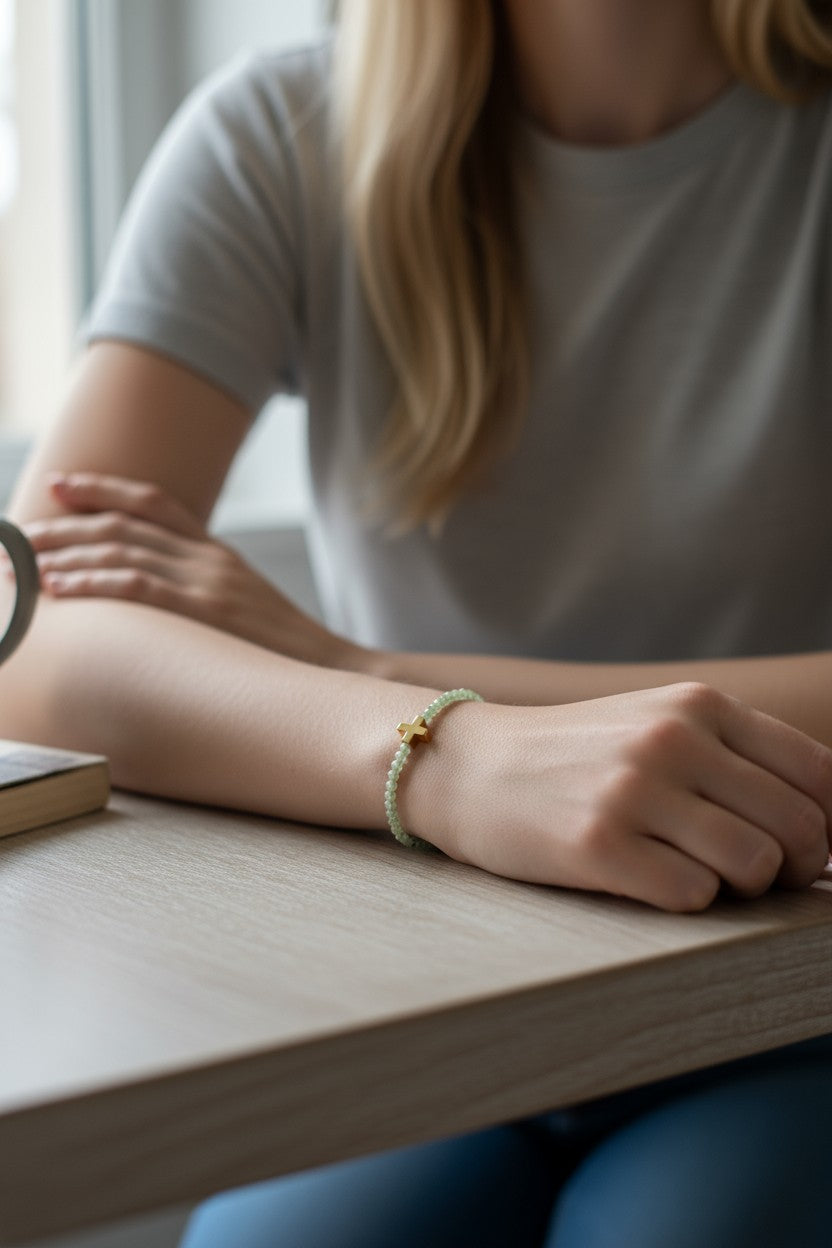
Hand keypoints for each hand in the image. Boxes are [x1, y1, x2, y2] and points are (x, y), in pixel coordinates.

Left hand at [19, 471, 369, 669]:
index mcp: (217, 552)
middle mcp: (209, 557)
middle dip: (63, 526)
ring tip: (21, 562)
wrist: (336, 671)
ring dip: (63, 555)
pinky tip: (58, 588)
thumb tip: (157, 599)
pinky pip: (138, 586)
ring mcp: (209, 581)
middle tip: (15, 535)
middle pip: (123, 524)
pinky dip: (93, 582)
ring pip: (121, 551)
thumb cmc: (285, 653)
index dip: (102, 489)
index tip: (59, 485)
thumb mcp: (246, 607)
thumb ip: (205, 592)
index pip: (153, 502)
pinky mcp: (208, 612)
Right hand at [409, 682, 831, 910]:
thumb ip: (736, 754)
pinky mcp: (597, 845)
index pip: (821, 774)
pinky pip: (694, 897)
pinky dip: (686, 900)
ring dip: (739, 887)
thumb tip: (825, 827)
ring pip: (756, 866)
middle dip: (793, 868)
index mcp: (699, 705)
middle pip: (801, 828)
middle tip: (755, 874)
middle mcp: (673, 740)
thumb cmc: (576, 755)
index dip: (827, 826)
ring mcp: (633, 791)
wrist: (470, 767)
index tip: (799, 849)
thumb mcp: (658, 722)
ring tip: (695, 872)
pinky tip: (646, 878)